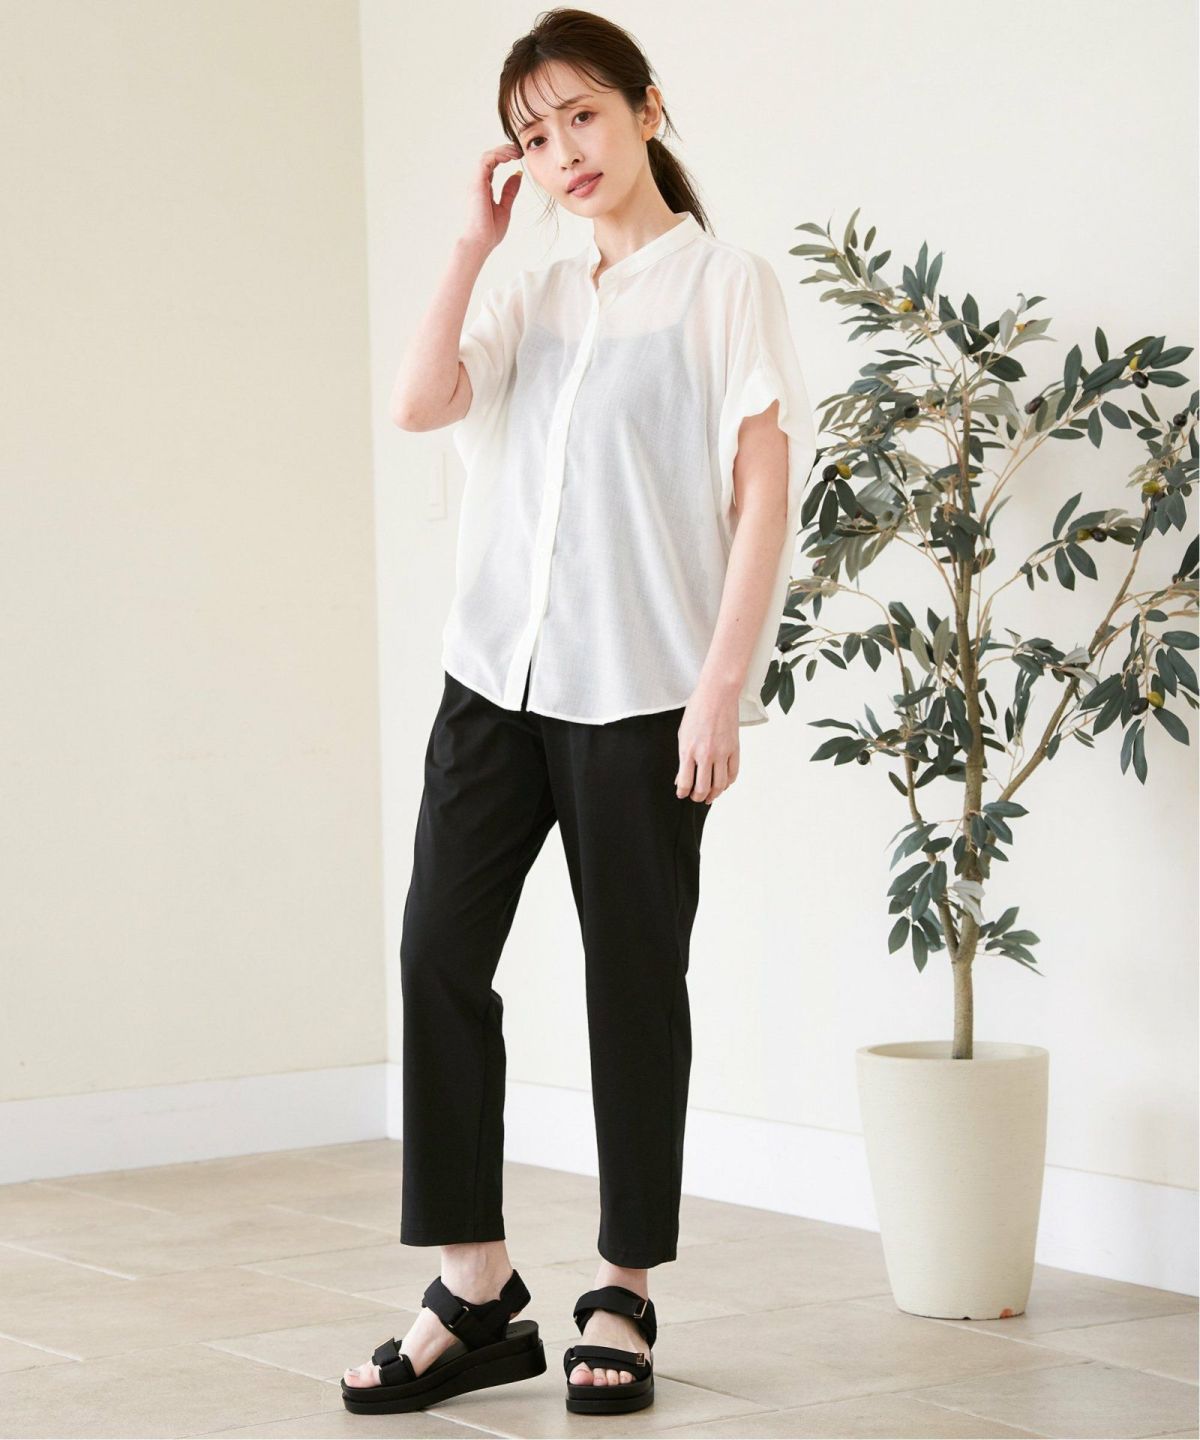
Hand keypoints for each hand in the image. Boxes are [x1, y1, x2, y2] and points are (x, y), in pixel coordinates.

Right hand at [461, 142, 523, 255]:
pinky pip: (486, 161)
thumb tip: (517, 174)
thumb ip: (509, 191)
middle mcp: (478, 182)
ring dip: (503, 150)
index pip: (492, 165)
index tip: (519, 156)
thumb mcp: (505, 207)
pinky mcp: (477, 183)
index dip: (505, 157)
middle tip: (520, 151)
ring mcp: (476, 182)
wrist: (480, 242)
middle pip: (490, 157)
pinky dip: (498, 155)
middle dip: (505, 150)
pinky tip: (510, 157)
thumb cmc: (489, 231)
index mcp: (484, 188)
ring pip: (487, 156)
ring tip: (517, 152)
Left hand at [675, 682, 739, 803]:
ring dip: (714, 794)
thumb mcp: (682, 733)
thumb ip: (683, 757)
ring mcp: (722, 753)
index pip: (685, 782)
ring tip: (709, 796)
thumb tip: (682, 777)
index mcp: (688, 750)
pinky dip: (728, 783)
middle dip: (697, 797)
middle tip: (695, 798)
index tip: (682, 794)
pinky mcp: (734, 749)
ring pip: (720, 785)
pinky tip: (723, 784)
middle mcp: (705, 754)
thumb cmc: (697, 710)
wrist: (717, 694)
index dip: (682, 793)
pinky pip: (733, 773)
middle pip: (702, 788)